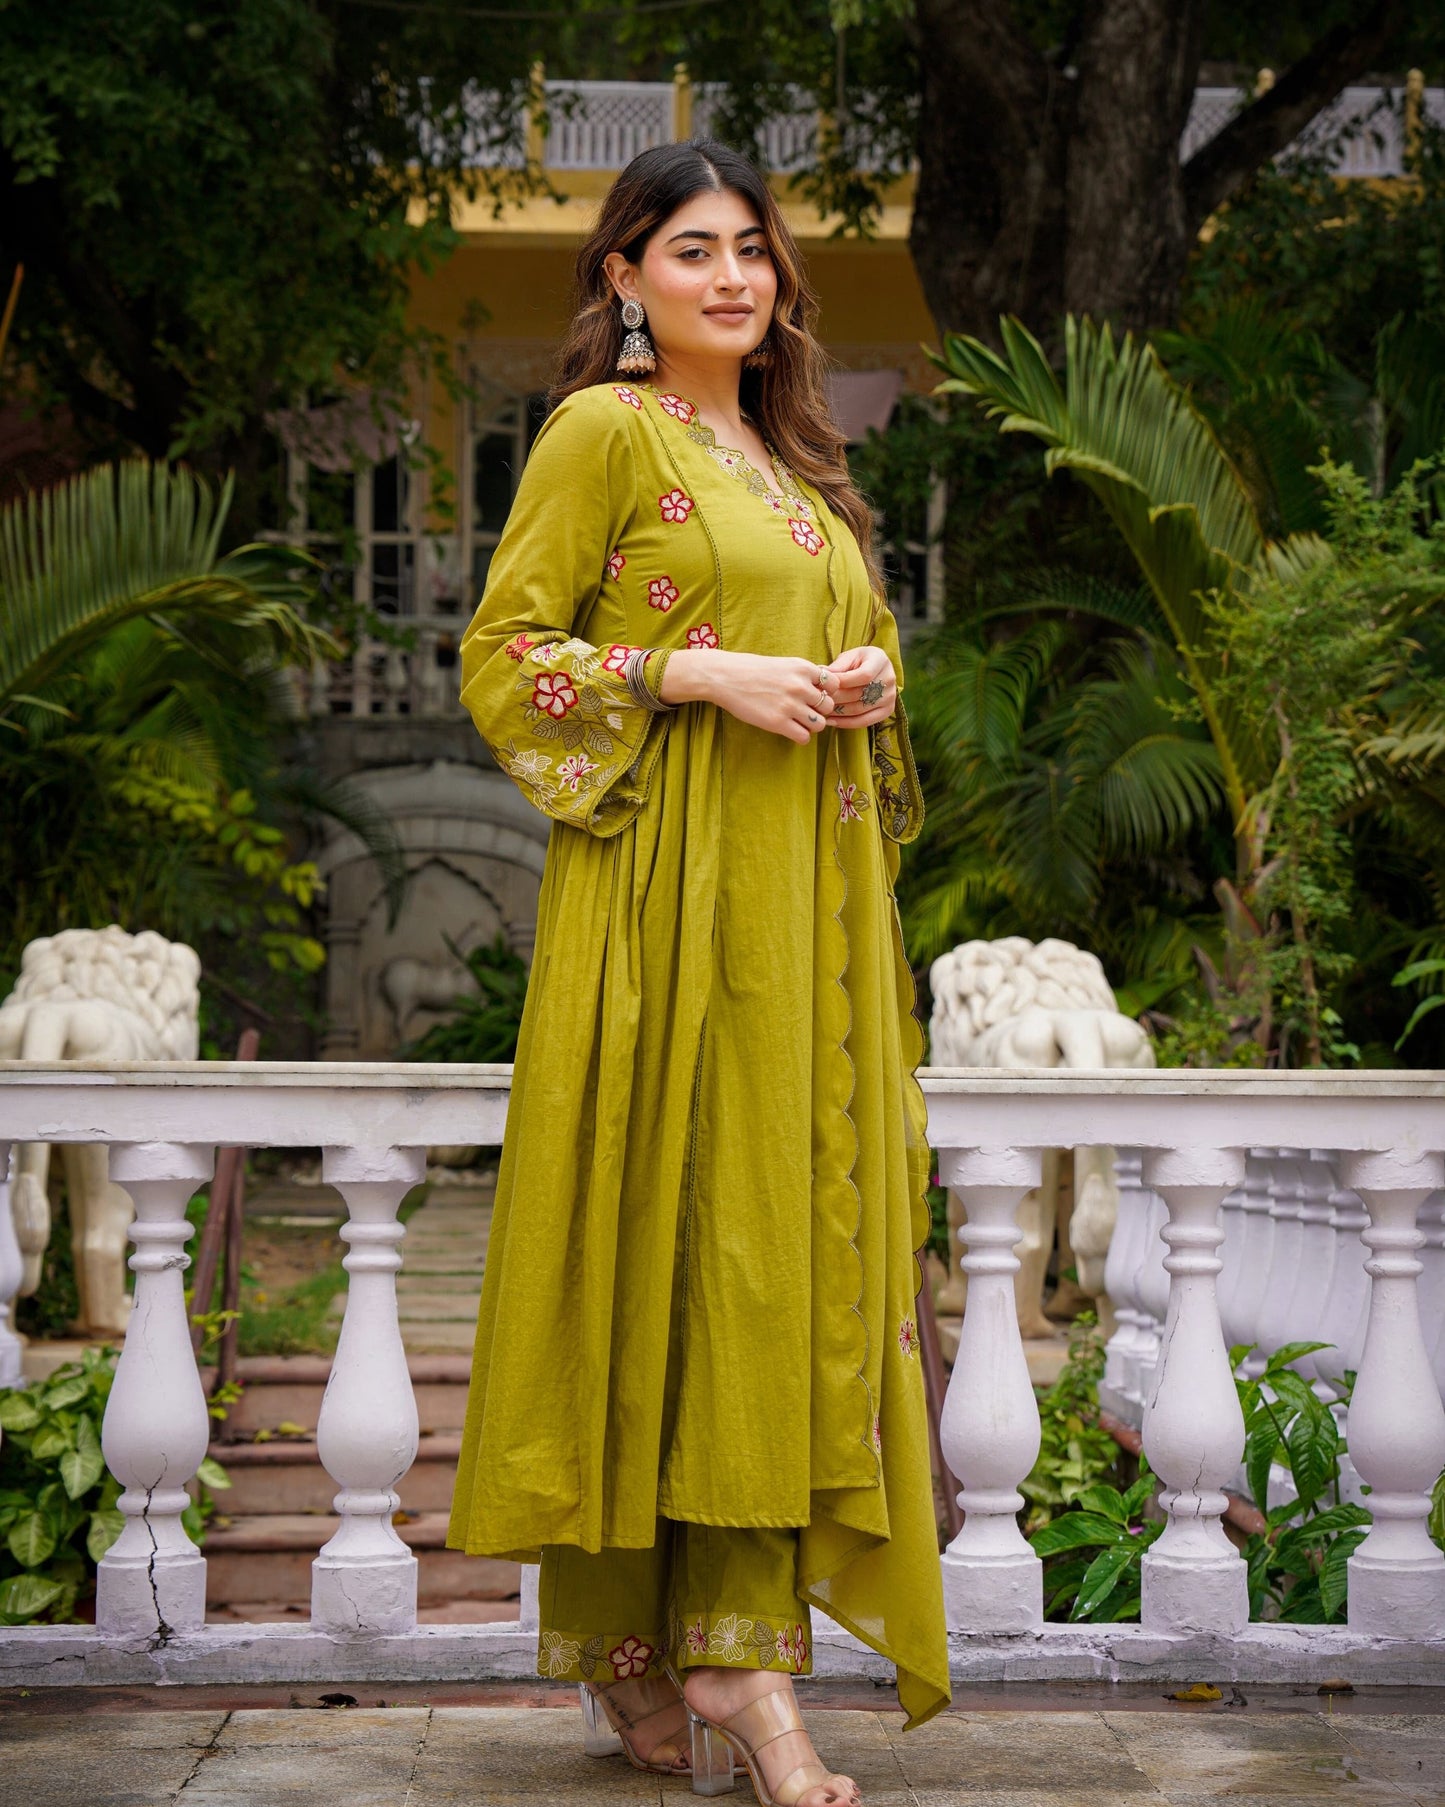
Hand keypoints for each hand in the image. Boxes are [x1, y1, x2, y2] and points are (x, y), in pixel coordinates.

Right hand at [660, 650, 836, 743]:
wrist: (725, 677)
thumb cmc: (752, 670)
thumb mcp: (783, 664)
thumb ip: (803, 675)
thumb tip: (823, 687)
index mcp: (802, 668)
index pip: (833, 684)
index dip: (826, 692)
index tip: (814, 695)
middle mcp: (800, 686)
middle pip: (828, 706)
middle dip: (819, 710)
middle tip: (805, 711)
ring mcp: (789, 705)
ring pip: (819, 724)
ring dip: (811, 725)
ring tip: (797, 721)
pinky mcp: (777, 722)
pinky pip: (804, 737)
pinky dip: (800, 736)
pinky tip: (790, 730)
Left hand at [824, 645, 895, 728]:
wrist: (876, 669)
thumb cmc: (859, 661)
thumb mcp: (849, 657)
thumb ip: (837, 667)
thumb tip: (821, 675)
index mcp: (880, 661)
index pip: (863, 675)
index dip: (843, 682)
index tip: (825, 686)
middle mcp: (889, 679)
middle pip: (860, 694)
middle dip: (836, 698)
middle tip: (819, 700)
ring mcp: (890, 697)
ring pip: (860, 709)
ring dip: (838, 712)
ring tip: (822, 710)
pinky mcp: (887, 710)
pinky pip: (865, 721)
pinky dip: (846, 723)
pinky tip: (831, 721)